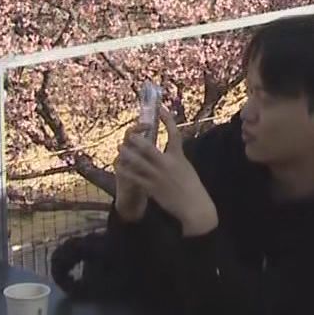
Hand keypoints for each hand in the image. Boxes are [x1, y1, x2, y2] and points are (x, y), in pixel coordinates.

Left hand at [114, 106, 217, 234]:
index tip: (161, 109)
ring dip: (127, 153)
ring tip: (120, 149)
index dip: (167, 119)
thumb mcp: (186, 166)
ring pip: (137, 161)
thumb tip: (172, 145)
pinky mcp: (152, 187)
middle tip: (129, 135)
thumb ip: (176, 155)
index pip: (173, 133)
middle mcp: (167, 164)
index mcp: (178, 156)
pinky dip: (126, 171)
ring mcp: (158, 176)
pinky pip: (134, 177)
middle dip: (136, 139)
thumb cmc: (192, 186)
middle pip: (148, 146)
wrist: (194, 205)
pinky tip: (119, 167)